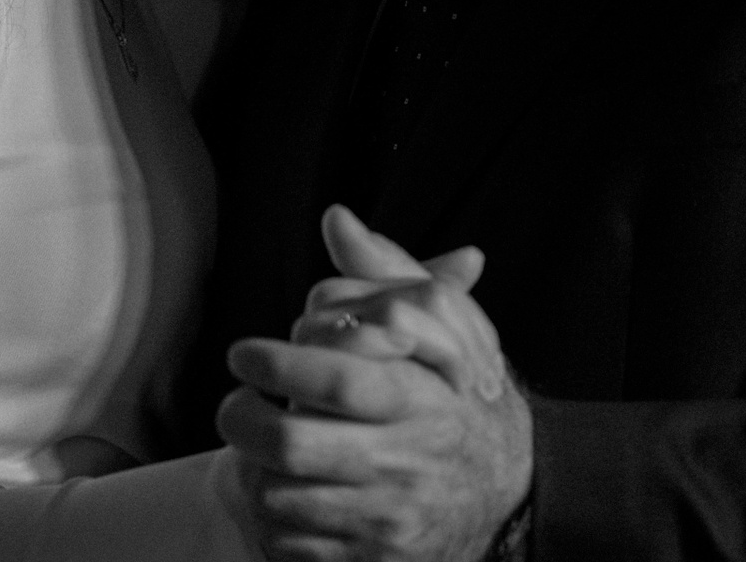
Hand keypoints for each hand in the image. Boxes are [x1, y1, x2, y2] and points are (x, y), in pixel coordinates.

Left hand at [217, 207, 531, 561]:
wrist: (511, 492)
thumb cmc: (460, 394)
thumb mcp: (442, 323)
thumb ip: (385, 271)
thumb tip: (335, 218)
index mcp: (421, 400)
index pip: (339, 380)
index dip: (277, 363)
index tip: (244, 353)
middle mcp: (406, 464)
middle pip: (294, 445)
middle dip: (243, 420)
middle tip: (234, 403)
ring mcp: (388, 521)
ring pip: (281, 500)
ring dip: (252, 471)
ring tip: (255, 448)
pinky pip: (293, 549)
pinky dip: (273, 523)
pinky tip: (283, 492)